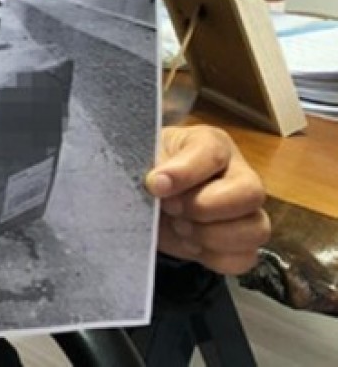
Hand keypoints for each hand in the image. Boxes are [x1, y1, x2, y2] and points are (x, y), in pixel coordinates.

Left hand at [145, 125, 269, 274]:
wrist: (146, 198)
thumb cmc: (148, 168)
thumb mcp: (145, 156)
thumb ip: (153, 166)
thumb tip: (159, 183)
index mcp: (212, 144)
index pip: (213, 153)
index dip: (185, 172)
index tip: (155, 185)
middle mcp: (239, 174)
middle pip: (251, 193)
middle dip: (205, 207)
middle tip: (172, 209)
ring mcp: (246, 211)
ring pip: (257, 229)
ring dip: (211, 235)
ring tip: (180, 227)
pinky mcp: (241, 243)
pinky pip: (245, 258)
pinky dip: (214, 257)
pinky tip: (191, 244)